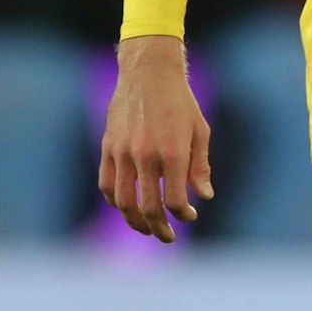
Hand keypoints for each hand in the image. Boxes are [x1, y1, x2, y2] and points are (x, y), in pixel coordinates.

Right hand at [100, 35, 212, 242]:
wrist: (148, 74)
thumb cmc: (180, 102)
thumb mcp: (200, 130)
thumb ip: (200, 166)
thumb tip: (204, 196)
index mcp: (172, 152)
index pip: (175, 200)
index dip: (183, 214)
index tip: (190, 216)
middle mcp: (145, 156)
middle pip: (147, 207)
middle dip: (159, 228)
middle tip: (168, 237)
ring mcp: (123, 153)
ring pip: (123, 202)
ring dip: (135, 221)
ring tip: (147, 228)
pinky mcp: (108, 147)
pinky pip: (107, 184)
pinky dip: (116, 201)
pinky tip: (127, 206)